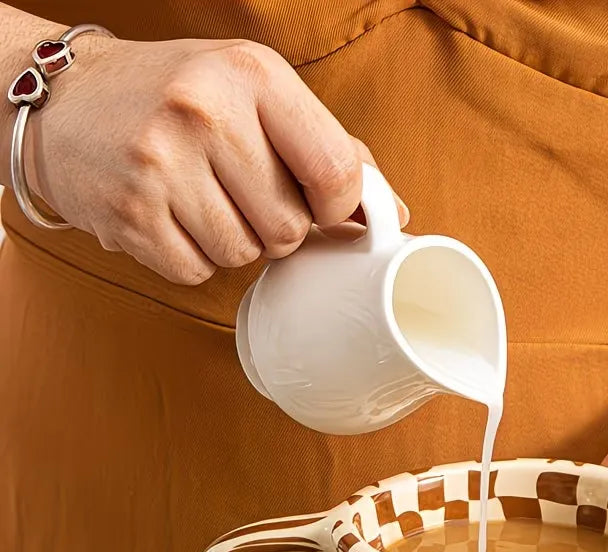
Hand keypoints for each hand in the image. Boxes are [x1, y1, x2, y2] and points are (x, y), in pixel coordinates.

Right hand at [25, 34, 407, 282]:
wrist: (67, 99)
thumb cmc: (178, 98)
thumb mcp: (255, 93)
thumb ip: (328, 147)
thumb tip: (390, 212)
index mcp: (252, 74)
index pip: (336, 171)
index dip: (341, 207)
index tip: (324, 206)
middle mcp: (205, 112)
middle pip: (290, 228)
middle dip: (278, 226)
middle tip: (243, 194)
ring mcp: (161, 164)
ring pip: (246, 255)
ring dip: (235, 242)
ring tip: (203, 199)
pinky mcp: (130, 214)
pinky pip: (198, 272)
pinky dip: (194, 256)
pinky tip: (172, 216)